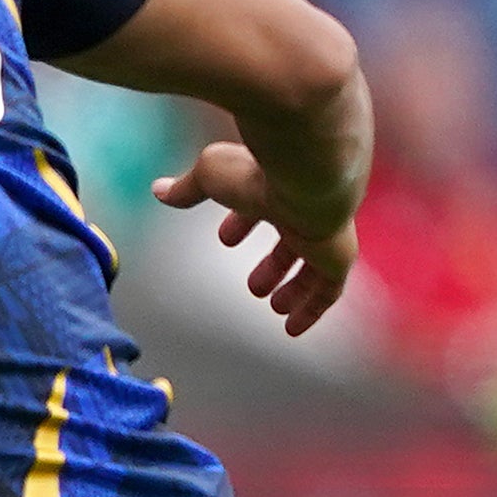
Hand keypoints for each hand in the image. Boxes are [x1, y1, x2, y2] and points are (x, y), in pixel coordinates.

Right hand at [155, 140, 357, 337]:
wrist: (308, 172)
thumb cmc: (259, 168)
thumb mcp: (211, 176)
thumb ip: (187, 187)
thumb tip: (159, 190)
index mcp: (278, 184)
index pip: (263, 205)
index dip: (242, 222)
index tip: (227, 239)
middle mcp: (307, 208)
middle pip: (293, 241)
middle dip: (273, 264)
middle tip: (254, 285)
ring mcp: (326, 233)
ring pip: (314, 267)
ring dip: (292, 289)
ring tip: (271, 306)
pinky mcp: (338, 256)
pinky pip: (328, 290)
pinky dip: (311, 309)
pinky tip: (292, 328)